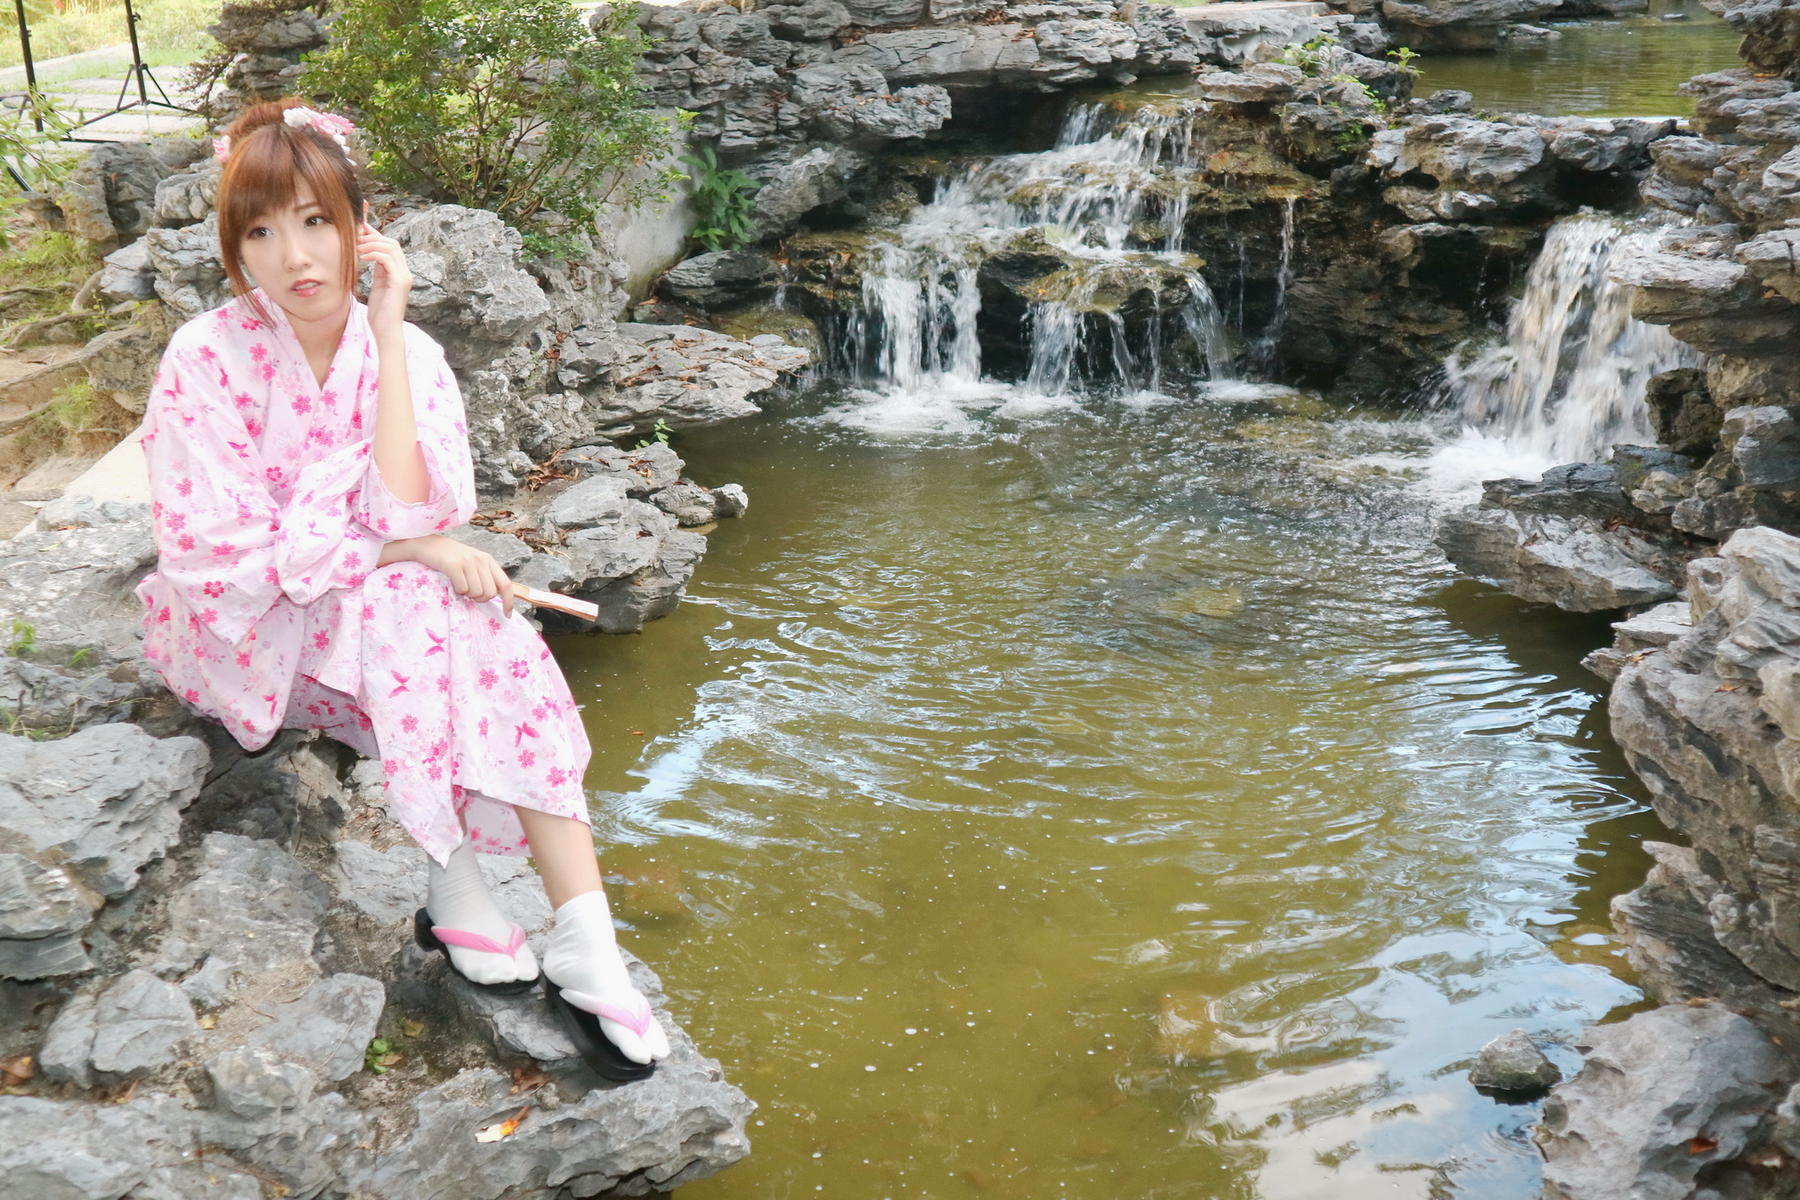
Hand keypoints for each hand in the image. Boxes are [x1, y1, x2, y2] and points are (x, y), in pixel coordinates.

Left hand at [356, 200, 412, 340]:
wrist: (386, 330)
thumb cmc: (380, 313)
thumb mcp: (378, 287)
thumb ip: (378, 272)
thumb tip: (369, 256)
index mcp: (399, 273)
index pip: (391, 247)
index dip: (376, 236)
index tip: (360, 230)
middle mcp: (405, 272)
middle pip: (392, 243)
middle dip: (372, 237)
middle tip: (355, 239)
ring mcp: (404, 276)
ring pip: (390, 248)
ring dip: (371, 244)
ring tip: (356, 248)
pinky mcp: (399, 281)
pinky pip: (386, 259)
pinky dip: (373, 254)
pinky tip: (361, 257)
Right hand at [393, 534, 514, 616]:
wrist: (426, 545)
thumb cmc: (450, 558)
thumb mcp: (472, 563)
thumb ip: (484, 576)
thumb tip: (494, 597)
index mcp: (488, 560)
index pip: (505, 584)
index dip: (508, 601)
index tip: (507, 614)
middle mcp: (480, 560)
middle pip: (490, 593)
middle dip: (479, 598)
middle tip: (468, 591)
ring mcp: (467, 561)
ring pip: (476, 593)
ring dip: (466, 594)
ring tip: (459, 583)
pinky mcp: (453, 565)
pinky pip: (462, 589)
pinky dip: (456, 590)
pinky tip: (452, 581)